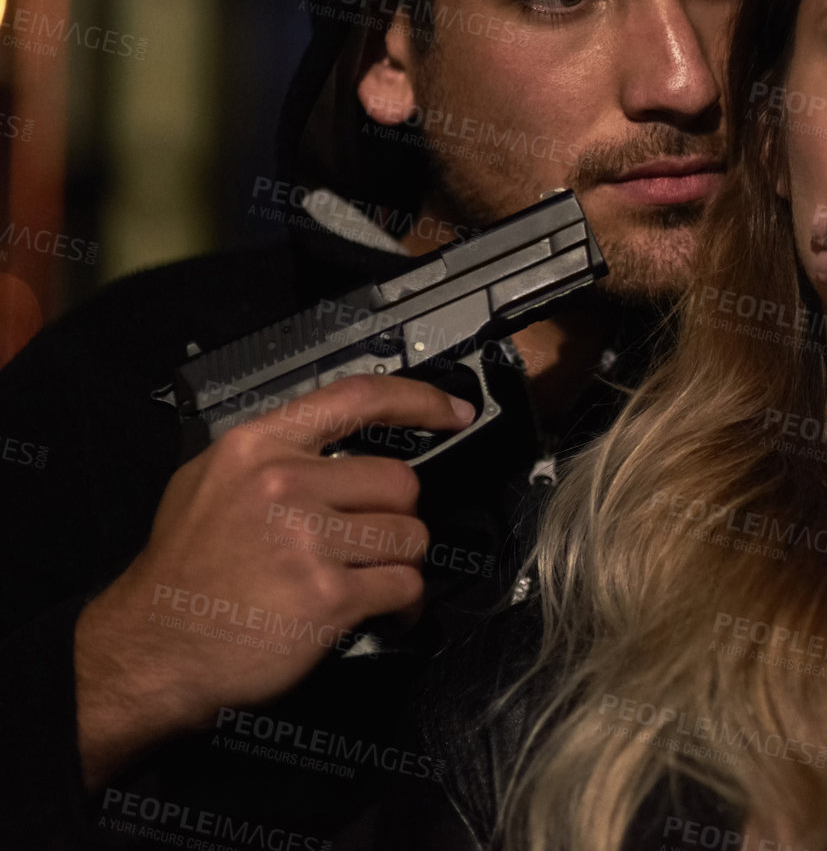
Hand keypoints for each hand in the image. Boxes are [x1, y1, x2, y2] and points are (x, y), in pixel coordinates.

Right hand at [74, 375, 473, 790]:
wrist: (148, 652)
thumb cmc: (181, 575)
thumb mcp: (207, 484)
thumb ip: (273, 455)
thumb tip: (342, 442)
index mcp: (257, 447)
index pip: (357, 399)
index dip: (418, 400)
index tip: (453, 412)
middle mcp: (284, 484)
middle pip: (398, 481)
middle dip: (394, 514)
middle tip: (366, 540)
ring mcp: (307, 540)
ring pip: (409, 534)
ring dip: (398, 560)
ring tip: (364, 576)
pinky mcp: (328, 595)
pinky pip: (405, 584)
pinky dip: (403, 602)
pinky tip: (378, 609)